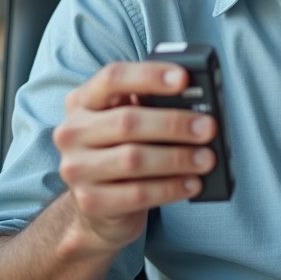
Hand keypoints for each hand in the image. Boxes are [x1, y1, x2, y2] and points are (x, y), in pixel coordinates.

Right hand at [51, 61, 217, 254]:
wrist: (99, 205)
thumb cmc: (121, 149)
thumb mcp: (127, 119)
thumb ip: (149, 104)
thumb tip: (195, 103)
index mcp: (83, 101)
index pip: (112, 77)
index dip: (149, 75)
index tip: (183, 78)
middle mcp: (72, 132)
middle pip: (127, 121)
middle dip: (174, 123)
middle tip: (208, 128)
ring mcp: (76, 169)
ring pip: (133, 159)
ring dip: (177, 158)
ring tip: (206, 158)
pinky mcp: (89, 201)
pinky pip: (136, 194)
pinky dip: (171, 188)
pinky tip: (192, 183)